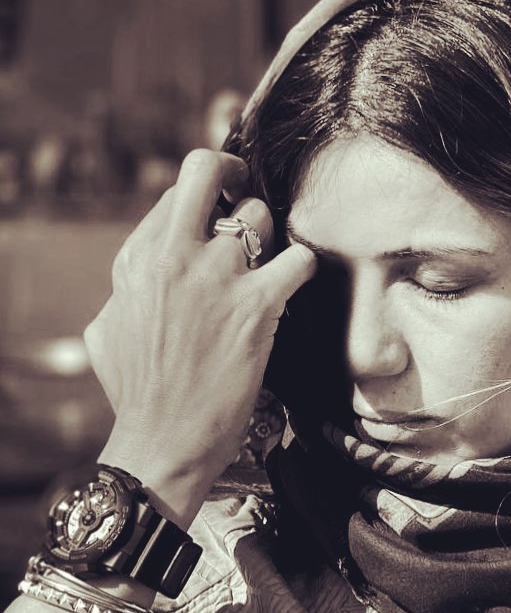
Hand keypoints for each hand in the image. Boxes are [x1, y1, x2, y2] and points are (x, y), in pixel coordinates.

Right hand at [84, 149, 315, 526]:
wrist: (163, 442)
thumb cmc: (137, 394)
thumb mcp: (106, 329)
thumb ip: (128, 288)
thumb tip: (147, 271)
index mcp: (135, 259)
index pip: (176, 194)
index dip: (204, 196)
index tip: (218, 207)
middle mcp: (172, 256)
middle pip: (206, 170)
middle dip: (233, 172)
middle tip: (248, 190)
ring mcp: (216, 277)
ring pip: (260, 217)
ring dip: (271, 238)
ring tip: (269, 267)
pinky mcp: (257, 305)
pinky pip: (299, 259)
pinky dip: (303, 267)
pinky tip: (295, 283)